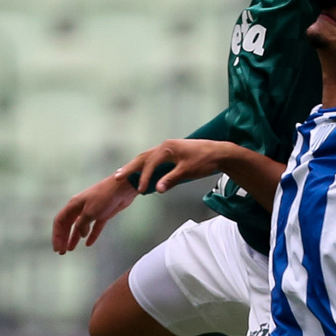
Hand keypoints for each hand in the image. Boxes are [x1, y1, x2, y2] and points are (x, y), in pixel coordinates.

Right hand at [52, 176, 136, 252]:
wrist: (122, 188)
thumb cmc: (104, 197)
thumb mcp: (89, 212)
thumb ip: (81, 224)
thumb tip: (80, 233)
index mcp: (73, 204)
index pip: (60, 221)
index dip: (57, 235)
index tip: (57, 248)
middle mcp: (80, 207)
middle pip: (68, 225)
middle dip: (63, 238)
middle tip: (61, 252)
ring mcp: (92, 210)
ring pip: (80, 227)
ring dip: (74, 238)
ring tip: (71, 249)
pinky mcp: (103, 214)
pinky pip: (94, 227)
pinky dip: (91, 235)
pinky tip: (88, 243)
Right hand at [114, 139, 232, 195]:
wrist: (219, 153)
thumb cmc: (204, 161)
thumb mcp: (188, 171)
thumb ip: (172, 179)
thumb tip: (158, 189)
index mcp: (167, 148)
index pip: (150, 163)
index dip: (144, 177)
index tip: (140, 190)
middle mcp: (165, 146)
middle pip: (143, 157)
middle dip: (130, 167)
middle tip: (117, 177)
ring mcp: (168, 148)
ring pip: (147, 156)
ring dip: (136, 166)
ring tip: (123, 174)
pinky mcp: (171, 152)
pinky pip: (153, 158)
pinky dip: (145, 165)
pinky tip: (141, 171)